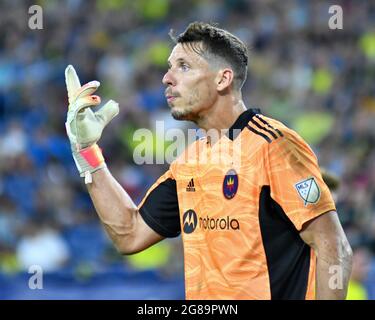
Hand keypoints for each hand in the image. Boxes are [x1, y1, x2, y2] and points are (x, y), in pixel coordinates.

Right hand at [64, 65, 118, 181]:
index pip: (74, 90)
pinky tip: (96, 101)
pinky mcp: (76, 121)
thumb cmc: (89, 133)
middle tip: (97, 84)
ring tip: (97, 98)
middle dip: (85, 87)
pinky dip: (86, 104)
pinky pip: (79, 110)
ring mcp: (74, 115)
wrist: (85, 147)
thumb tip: (116, 104)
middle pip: (77, 93)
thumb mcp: (101, 120)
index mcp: (78, 105)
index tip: (69, 67)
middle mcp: (74, 108)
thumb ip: (108, 112)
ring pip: (78, 101)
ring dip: (87, 96)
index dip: (71, 79)